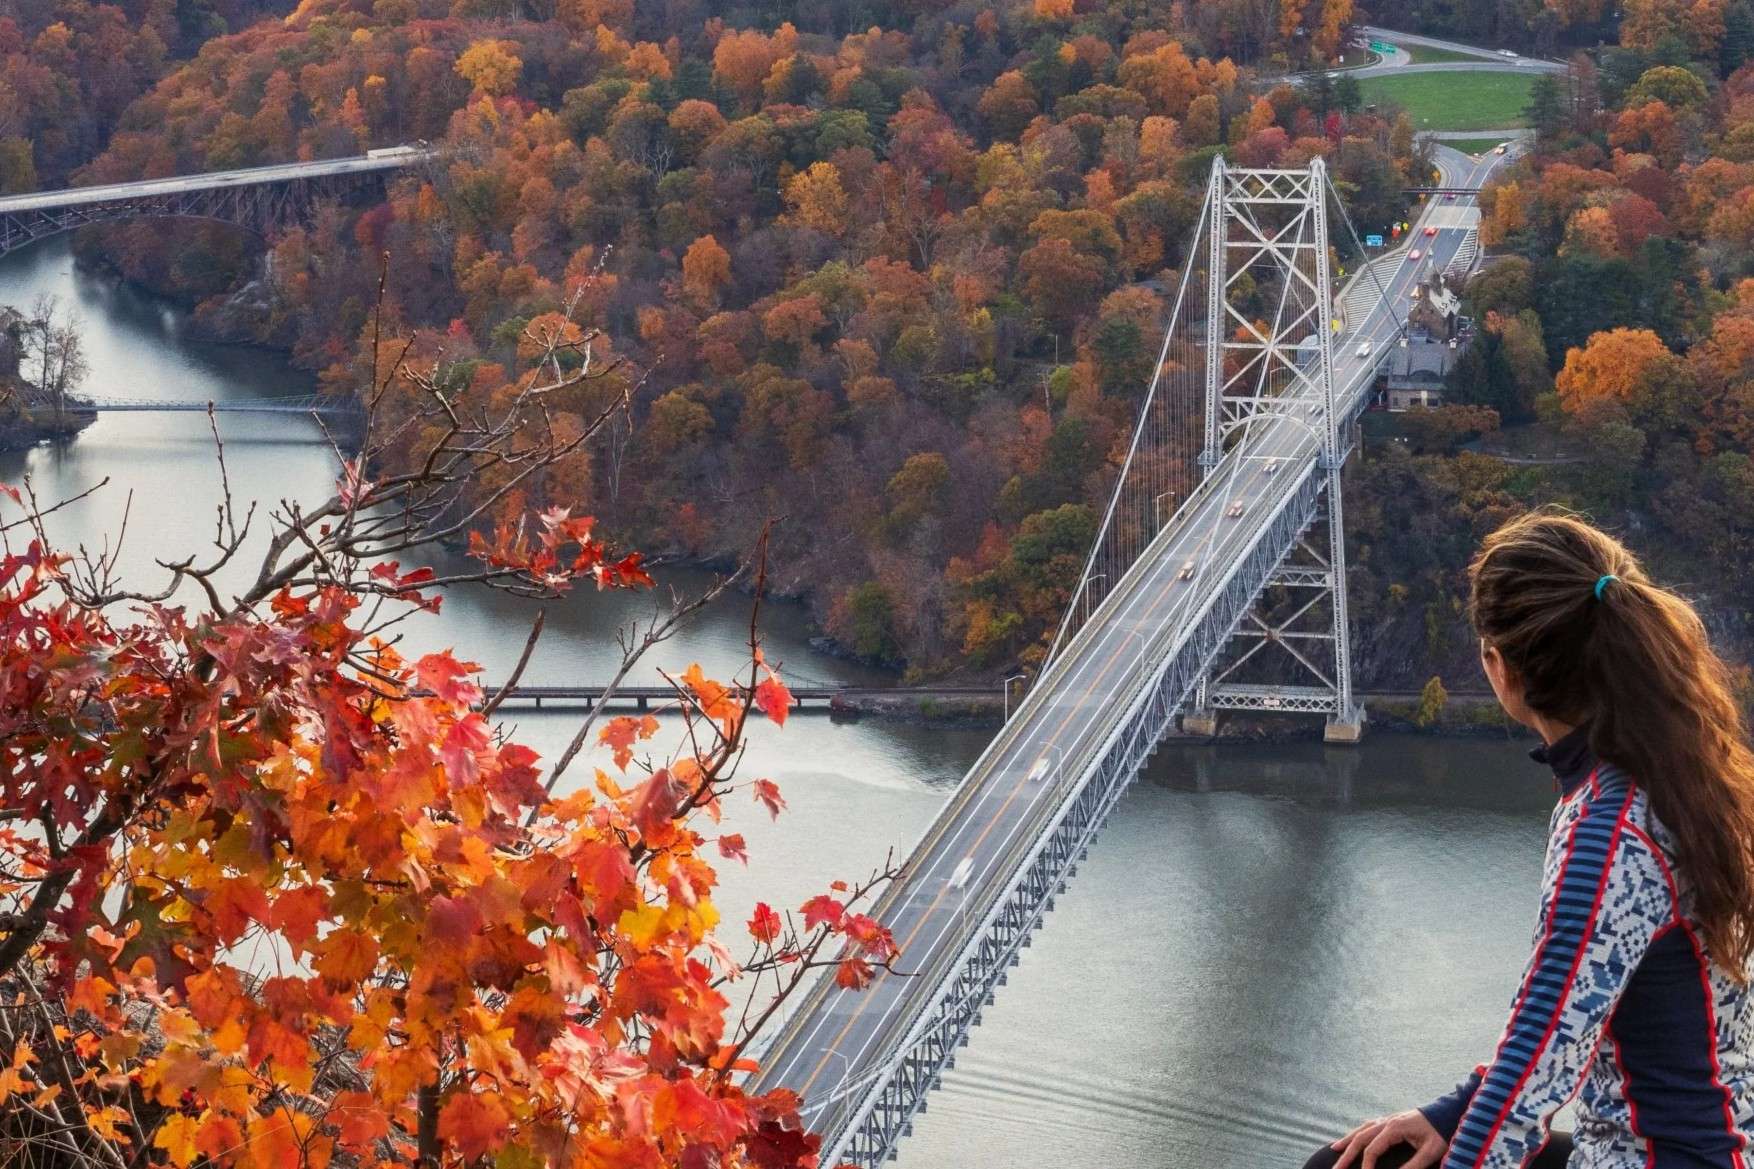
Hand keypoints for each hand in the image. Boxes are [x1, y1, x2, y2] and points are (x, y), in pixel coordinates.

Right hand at [1329, 1109, 1446, 1168]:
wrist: (1449, 1112)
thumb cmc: (1441, 1132)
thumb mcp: (1431, 1152)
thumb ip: (1413, 1165)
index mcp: (1395, 1128)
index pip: (1373, 1148)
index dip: (1366, 1164)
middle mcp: (1387, 1121)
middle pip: (1361, 1138)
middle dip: (1347, 1154)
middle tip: (1335, 1168)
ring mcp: (1389, 1118)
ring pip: (1362, 1129)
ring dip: (1348, 1140)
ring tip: (1334, 1149)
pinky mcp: (1393, 1119)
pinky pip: (1369, 1125)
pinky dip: (1358, 1132)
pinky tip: (1355, 1136)